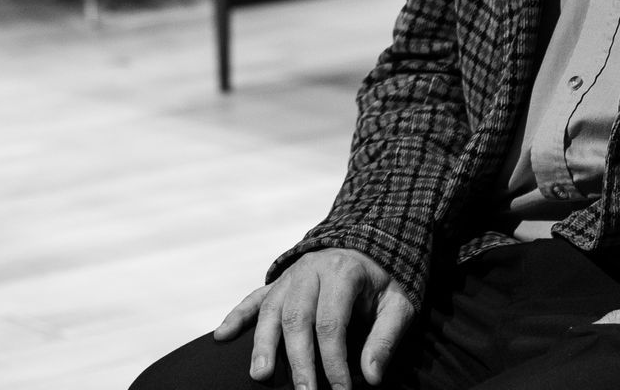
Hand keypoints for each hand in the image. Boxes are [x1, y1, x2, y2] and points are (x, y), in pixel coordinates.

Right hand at [212, 248, 414, 389]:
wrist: (369, 243)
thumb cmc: (384, 280)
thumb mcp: (398, 304)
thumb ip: (385, 338)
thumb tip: (372, 377)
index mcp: (342, 273)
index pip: (331, 324)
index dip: (333, 362)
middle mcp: (310, 270)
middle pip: (296, 319)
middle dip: (298, 361)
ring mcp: (290, 275)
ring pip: (271, 311)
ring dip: (263, 344)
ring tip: (259, 375)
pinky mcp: (279, 282)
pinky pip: (253, 298)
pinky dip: (236, 316)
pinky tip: (221, 336)